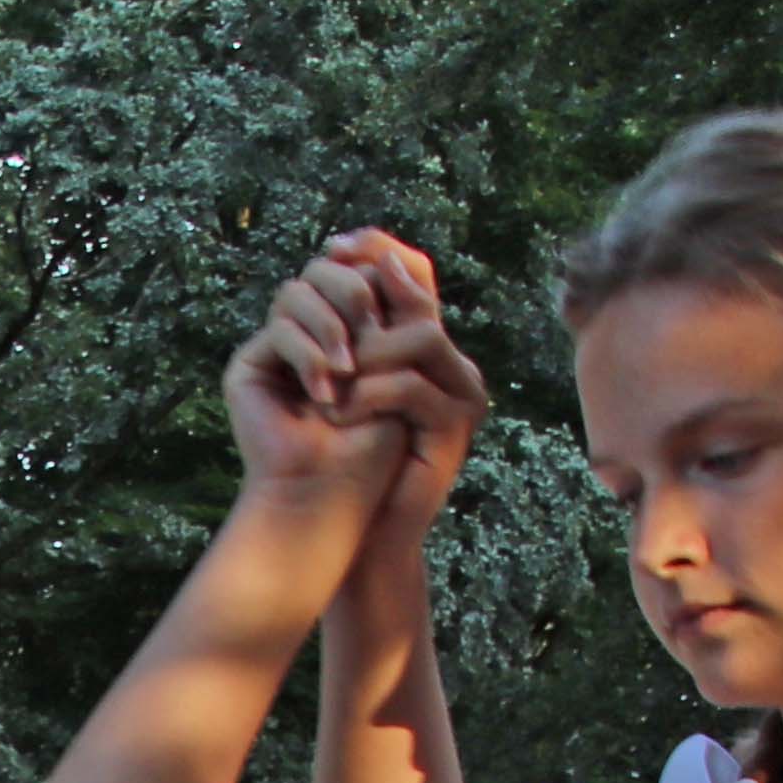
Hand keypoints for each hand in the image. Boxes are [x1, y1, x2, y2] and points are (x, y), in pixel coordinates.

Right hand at [225, 232, 427, 506]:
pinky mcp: (249, 367)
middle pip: (327, 267)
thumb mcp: (403, 368)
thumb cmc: (375, 444)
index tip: (396, 296)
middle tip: (371, 335)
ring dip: (331, 327)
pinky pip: (280, 327)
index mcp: (346, 328)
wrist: (333, 494)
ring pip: (299, 289)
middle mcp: (309, 332)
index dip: (374, 266)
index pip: (358, 268)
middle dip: (355, 293)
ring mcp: (276, 347)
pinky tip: (324, 395)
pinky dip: (308, 356)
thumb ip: (405, 311)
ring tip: (347, 374)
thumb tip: (388, 257)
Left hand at [327, 234, 482, 552]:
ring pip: (422, 338)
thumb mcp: (342, 389)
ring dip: (364, 357)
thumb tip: (319, 276)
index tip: (331, 247)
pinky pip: (412, 388)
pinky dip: (367, 396)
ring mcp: (463, 396)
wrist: (364, 535)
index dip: (377, 250)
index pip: (416, 273)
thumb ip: (346, 338)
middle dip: (362, 310)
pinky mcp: (455, 429)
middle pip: (421, 299)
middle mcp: (455, 365)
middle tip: (320, 330)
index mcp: (428, 351)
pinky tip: (335, 412)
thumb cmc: (346, 465)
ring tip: (326, 387)